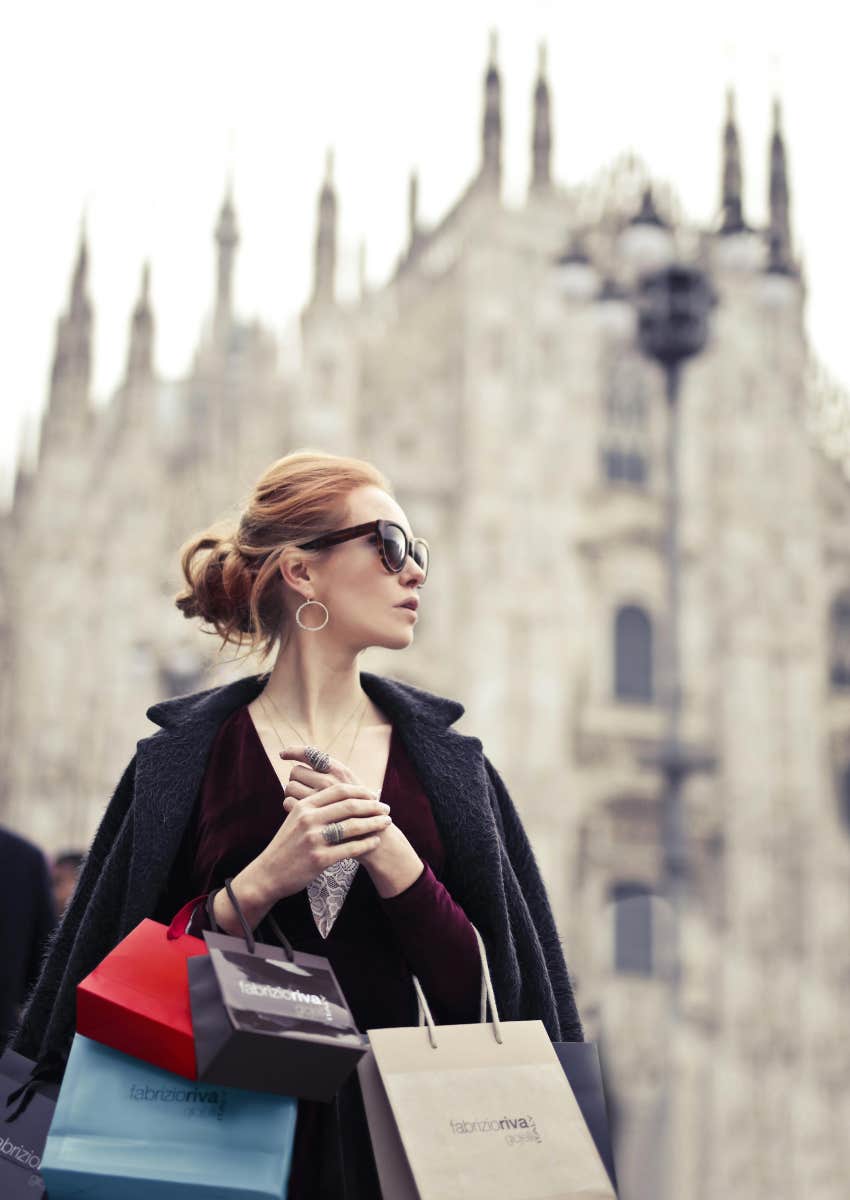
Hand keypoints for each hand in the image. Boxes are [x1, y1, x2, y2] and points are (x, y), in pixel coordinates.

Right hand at [218, 749, 391, 932]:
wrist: (268, 874)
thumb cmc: (287, 845)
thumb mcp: (295, 819)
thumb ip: (315, 806)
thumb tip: (343, 796)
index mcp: (304, 806)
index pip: (338, 791)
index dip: (360, 791)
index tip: (374, 794)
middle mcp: (309, 819)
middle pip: (349, 806)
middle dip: (372, 806)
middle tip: (386, 808)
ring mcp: (314, 839)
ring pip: (352, 826)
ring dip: (374, 823)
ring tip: (385, 823)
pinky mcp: (319, 859)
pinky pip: (350, 849)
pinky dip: (366, 844)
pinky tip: (375, 841)